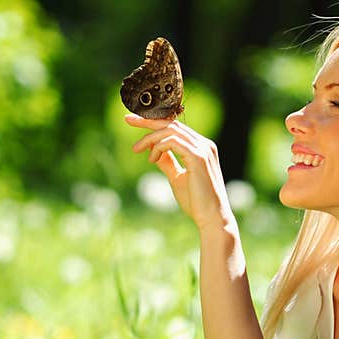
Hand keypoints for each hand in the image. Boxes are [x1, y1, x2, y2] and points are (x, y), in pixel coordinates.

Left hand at [125, 113, 234, 231]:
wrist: (211, 217)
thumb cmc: (196, 201)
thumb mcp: (177, 177)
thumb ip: (167, 162)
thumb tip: (153, 152)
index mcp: (201, 147)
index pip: (176, 127)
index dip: (154, 122)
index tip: (134, 122)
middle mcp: (204, 144)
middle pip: (172, 123)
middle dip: (148, 121)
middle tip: (128, 120)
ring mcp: (203, 149)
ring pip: (170, 130)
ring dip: (150, 138)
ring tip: (136, 149)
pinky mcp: (198, 157)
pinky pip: (172, 142)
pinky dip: (158, 147)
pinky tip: (151, 159)